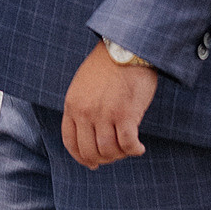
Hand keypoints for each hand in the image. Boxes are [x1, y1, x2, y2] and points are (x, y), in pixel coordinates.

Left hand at [62, 41, 159, 170]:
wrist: (127, 46)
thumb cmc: (110, 64)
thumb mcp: (84, 84)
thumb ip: (83, 106)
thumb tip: (91, 132)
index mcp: (72, 104)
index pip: (70, 142)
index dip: (81, 157)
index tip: (92, 163)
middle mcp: (85, 112)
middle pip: (89, 152)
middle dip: (103, 159)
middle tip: (116, 156)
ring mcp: (104, 114)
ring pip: (109, 151)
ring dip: (120, 155)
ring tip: (129, 148)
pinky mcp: (125, 114)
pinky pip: (127, 145)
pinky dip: (134, 150)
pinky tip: (139, 148)